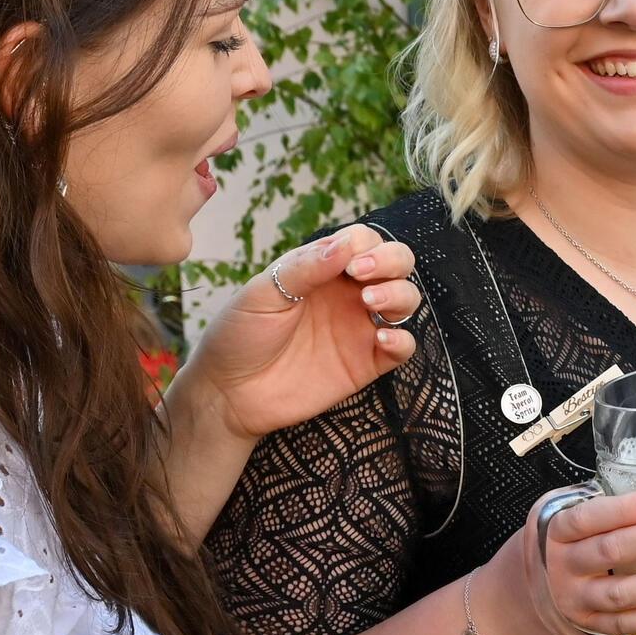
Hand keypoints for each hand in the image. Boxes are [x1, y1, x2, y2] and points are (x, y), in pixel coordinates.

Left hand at [169, 225, 422, 443]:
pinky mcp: (366, 363)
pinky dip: (403, 340)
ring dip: (399, 294)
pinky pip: (403, 347)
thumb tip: (347, 245)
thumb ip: (304, 267)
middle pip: (396, 263)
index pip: (363, 241)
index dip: (365, 245)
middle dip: (391, 260)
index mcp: (322, 270)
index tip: (348, 262)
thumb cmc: (239, 335)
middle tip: (363, 275)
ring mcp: (359, 328)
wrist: (229, 393)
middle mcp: (347, 294)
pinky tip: (382, 339)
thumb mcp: (263, 293)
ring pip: (406, 299)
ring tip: (370, 302)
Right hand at [514, 489, 635, 634]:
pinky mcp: (591, 626)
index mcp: (558, 531)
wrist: (522, 595)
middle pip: (611, 551)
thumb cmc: (561, 544)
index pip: (589, 518)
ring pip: (621, 593)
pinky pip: (625, 624)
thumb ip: (599, 505)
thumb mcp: (562, 516)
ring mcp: (576, 600)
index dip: (626, 510)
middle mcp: (564, 566)